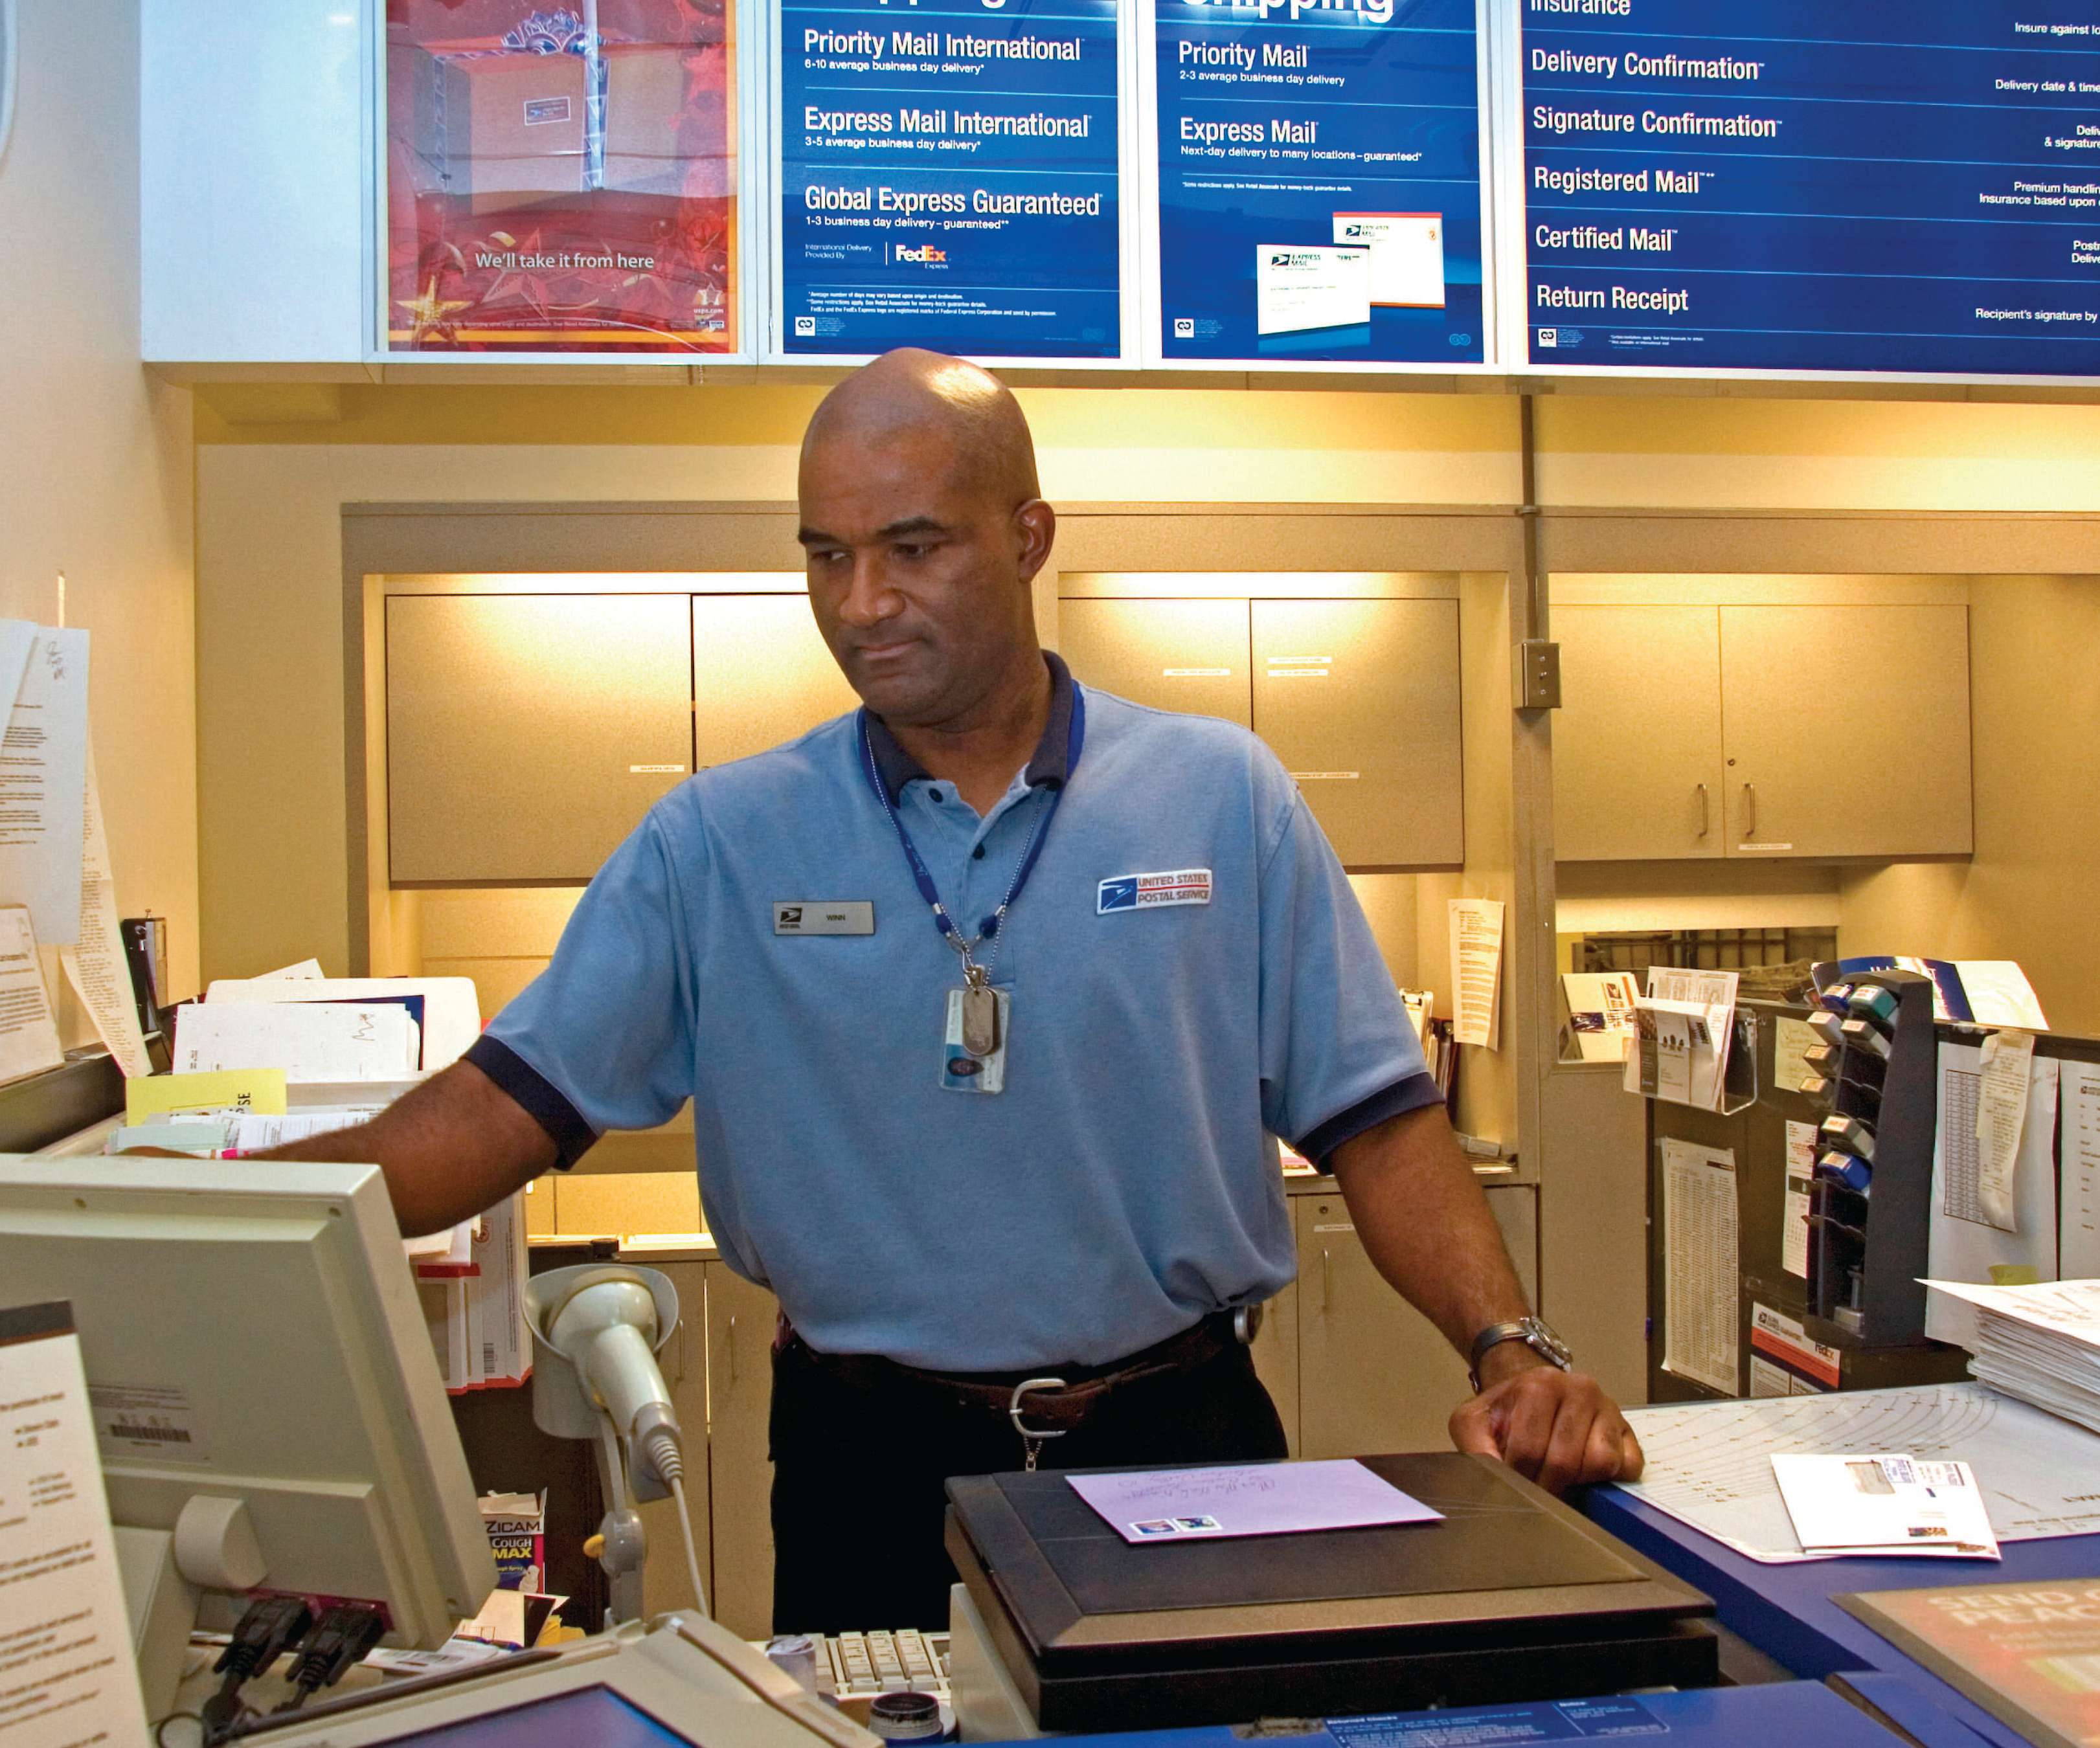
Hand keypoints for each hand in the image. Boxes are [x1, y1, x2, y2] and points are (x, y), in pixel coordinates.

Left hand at [1448, 1353, 1643, 1493]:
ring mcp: (1609, 1408)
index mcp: (1540, 1383)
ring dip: (1577, 1481)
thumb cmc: (1506, 1413)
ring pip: (1600, 1463)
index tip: (1513, 1485)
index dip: (1519, 1478)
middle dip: (1546, 1486)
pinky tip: (1586, 1473)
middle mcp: (1580, 1388)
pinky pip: (1627, 1466)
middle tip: (1536, 1490)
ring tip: (1559, 1476)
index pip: (1529, 1449)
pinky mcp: (1628, 1430)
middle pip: (1564, 1461)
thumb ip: (1475, 1447)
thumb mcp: (1474, 1422)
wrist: (1534, 1394)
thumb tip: (1496, 1482)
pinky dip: (1608, 1478)